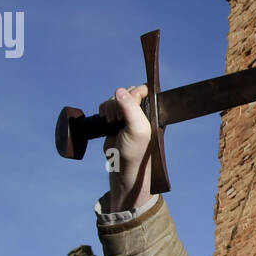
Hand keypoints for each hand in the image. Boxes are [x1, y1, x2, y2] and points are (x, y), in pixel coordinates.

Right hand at [100, 85, 152, 211]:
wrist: (122, 167)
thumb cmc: (135, 151)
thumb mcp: (137, 129)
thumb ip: (131, 108)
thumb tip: (119, 90)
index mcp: (152, 110)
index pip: (143, 89)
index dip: (133, 95)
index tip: (129, 109)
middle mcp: (141, 110)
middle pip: (126, 91)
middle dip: (118, 103)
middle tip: (119, 119)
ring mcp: (127, 114)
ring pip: (115, 98)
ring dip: (110, 109)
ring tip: (114, 123)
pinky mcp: (115, 119)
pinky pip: (106, 105)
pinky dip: (103, 112)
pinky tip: (107, 123)